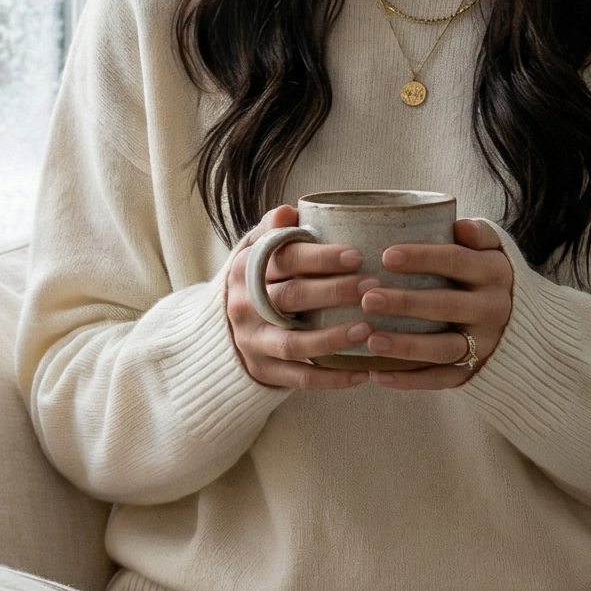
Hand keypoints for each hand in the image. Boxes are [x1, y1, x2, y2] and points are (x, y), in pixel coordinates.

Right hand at [225, 206, 376, 389]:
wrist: (218, 331)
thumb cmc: (256, 282)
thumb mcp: (254, 252)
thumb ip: (272, 231)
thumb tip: (289, 211)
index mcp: (245, 270)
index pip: (282, 259)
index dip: (319, 258)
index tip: (356, 255)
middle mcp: (244, 306)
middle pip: (291, 298)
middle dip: (334, 292)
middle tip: (372, 287)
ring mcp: (253, 341)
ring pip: (294, 343)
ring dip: (333, 337)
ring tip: (368, 329)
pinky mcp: (263, 371)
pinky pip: (299, 378)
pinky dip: (331, 379)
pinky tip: (362, 374)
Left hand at [360, 218, 512, 390]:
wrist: (522, 324)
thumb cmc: (486, 276)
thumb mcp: (493, 250)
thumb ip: (479, 233)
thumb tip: (459, 227)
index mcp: (494, 273)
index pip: (457, 261)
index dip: (423, 258)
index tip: (386, 256)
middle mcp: (492, 309)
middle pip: (447, 305)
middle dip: (406, 303)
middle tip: (367, 298)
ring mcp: (484, 344)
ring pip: (444, 348)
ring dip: (406, 346)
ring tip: (370, 339)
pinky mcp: (472, 371)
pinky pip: (440, 379)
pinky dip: (408, 379)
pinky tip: (376, 373)